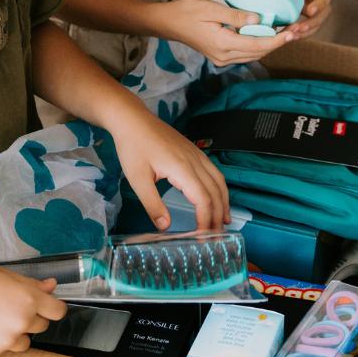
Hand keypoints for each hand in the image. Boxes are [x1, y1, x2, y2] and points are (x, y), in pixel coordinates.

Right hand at [0, 265, 66, 356]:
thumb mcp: (4, 276)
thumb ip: (30, 284)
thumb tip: (51, 286)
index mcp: (28, 299)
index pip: (58, 311)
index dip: (52, 308)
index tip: (46, 307)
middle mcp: (21, 321)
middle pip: (42, 326)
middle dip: (30, 318)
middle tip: (8, 308)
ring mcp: (6, 340)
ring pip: (24, 342)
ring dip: (15, 334)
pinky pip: (3, 350)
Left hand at [111, 95, 230, 230]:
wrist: (133, 119)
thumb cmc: (133, 146)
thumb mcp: (137, 178)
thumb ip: (152, 204)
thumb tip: (165, 226)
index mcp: (182, 169)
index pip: (203, 200)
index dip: (206, 221)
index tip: (202, 237)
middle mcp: (195, 161)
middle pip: (215, 193)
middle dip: (218, 217)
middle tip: (216, 237)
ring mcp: (197, 155)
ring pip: (219, 182)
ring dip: (223, 203)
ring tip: (224, 222)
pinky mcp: (194, 152)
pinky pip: (214, 173)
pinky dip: (220, 189)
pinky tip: (217, 198)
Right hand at [160, 0, 294, 65]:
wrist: (169, 23)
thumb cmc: (187, 12)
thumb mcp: (210, 8)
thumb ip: (235, 16)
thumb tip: (258, 19)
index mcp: (222, 43)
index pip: (256, 45)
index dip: (276, 40)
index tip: (291, 32)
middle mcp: (223, 56)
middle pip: (258, 52)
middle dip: (278, 43)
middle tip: (294, 29)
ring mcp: (222, 59)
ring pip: (253, 55)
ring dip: (269, 45)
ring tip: (285, 32)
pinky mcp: (221, 57)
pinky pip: (245, 53)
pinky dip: (258, 45)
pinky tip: (266, 34)